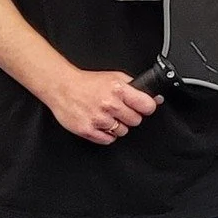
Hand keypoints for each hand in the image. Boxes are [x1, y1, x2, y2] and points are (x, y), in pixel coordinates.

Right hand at [43, 67, 160, 143]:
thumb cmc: (88, 82)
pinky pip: (108, 140)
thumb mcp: (115, 77)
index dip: (147, 107)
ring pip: (122, 131)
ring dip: (118, 126)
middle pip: (136, 120)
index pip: (147, 106)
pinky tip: (101, 124)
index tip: (144, 107)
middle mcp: (109, 105)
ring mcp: (98, 119)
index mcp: (118, 90)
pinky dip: (106, 134)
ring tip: (108, 116)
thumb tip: (155, 98)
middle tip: (120, 110)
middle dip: (130, 116)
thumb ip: (135, 87)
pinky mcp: (87, 130)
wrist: (62, 87)